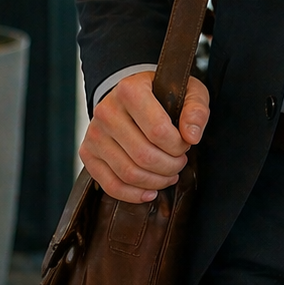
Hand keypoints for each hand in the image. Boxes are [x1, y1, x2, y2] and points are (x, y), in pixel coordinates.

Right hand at [78, 71, 207, 203]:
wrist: (130, 94)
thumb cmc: (162, 93)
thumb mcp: (188, 91)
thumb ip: (196, 110)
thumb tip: (192, 136)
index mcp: (130, 90)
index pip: (158, 130)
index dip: (178, 145)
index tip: (186, 144)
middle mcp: (107, 111)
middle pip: (143, 155)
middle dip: (170, 166)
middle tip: (180, 162)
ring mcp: (94, 134)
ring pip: (128, 173)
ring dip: (155, 181)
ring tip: (169, 174)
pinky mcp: (87, 153)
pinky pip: (110, 184)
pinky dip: (133, 194)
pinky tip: (150, 192)